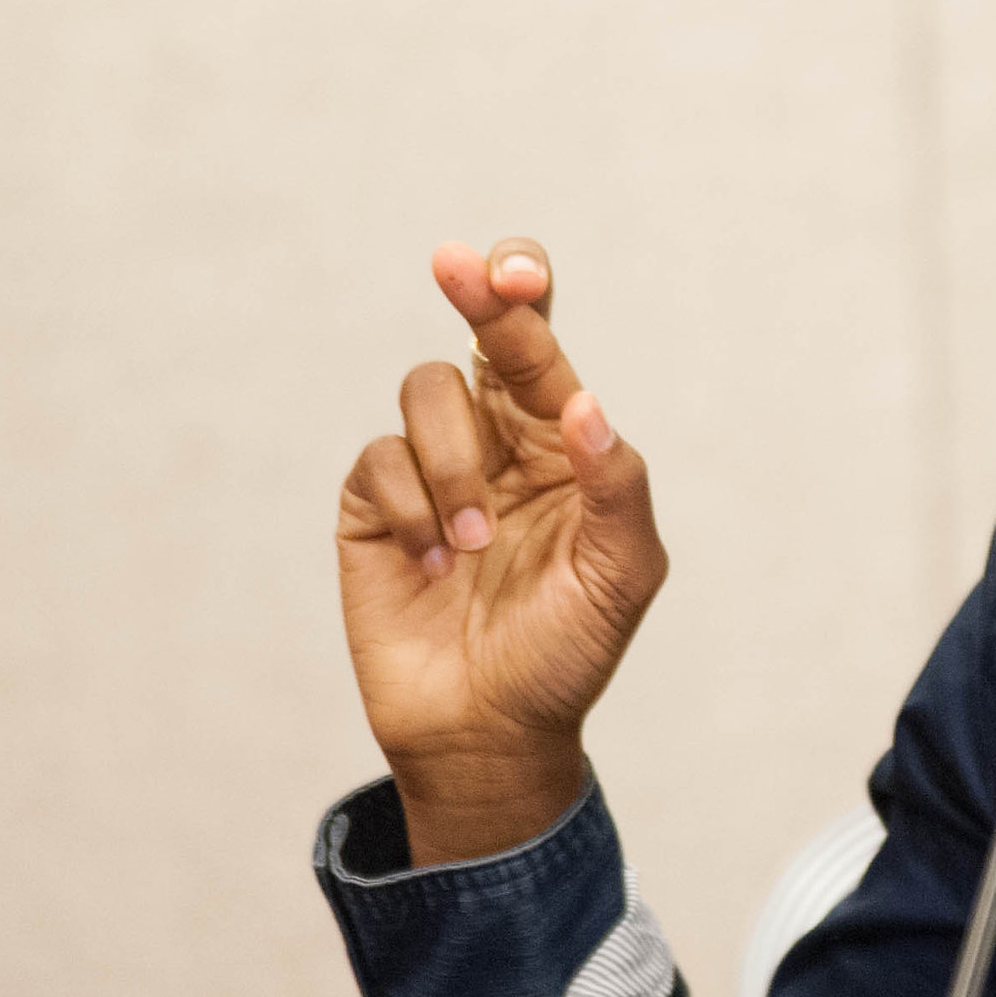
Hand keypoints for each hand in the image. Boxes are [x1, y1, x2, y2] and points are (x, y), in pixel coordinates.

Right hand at [335, 239, 668, 862]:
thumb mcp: (621, 576)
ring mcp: (432, 466)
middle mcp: (498, 440)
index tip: (516, 273)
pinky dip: (412, 506)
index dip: (526, 295)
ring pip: (426, 392)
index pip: (544, 349)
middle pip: (482, 336)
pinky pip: (380, 457)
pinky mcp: (374, 503)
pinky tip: (435, 564)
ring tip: (474, 543)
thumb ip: (618, 489)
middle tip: (458, 265)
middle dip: (477, 294)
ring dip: (454, 460)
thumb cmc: (567, 653)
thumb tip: (587, 407)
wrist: (489, 731)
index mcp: (563, 444)